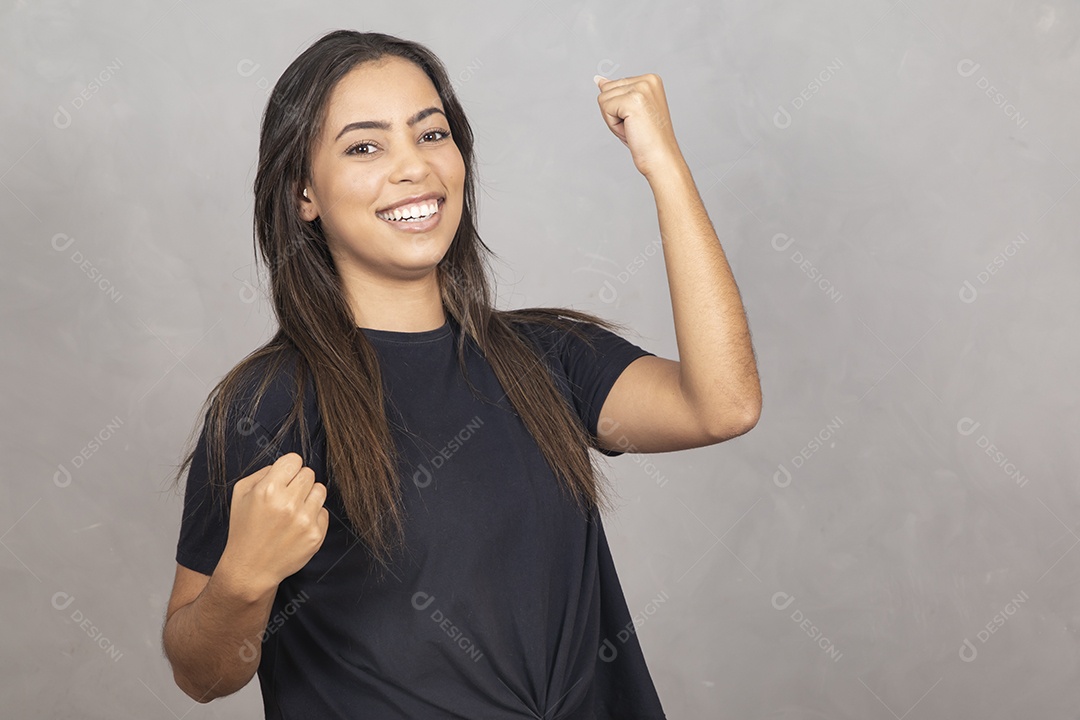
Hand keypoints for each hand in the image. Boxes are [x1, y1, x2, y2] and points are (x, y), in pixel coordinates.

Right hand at [219, 453, 328, 595]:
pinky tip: (297, 526)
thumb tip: (285, 465)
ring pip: (320, 490)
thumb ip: (263, 472)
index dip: (289, 467)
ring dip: (309, 497)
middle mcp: (289, 503)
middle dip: (298, 482)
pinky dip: (313, 516)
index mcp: (268, 490)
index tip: (285, 477)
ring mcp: (305, 520)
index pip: (294, 460)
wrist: (251, 568)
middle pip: (309, 473)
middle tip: (287, 496)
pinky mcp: (316, 535)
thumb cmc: (244, 529)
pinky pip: (324, 512)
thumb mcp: (241, 494)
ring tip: (294, 510)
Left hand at [593, 73, 685, 178]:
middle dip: (614, 112)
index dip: (618, 108)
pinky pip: (605, 108)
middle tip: (635, 126)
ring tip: (633, 128)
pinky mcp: (632, 100)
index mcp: (650, 79)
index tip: (637, 119)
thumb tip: (598, 79)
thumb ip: (616, 91)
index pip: (614, 85)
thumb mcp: (629, 110)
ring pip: (603, 98)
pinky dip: (613, 124)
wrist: (660, 158)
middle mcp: (647, 80)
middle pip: (607, 89)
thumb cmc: (647, 139)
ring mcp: (641, 88)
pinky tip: (630, 129)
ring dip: (613, 119)